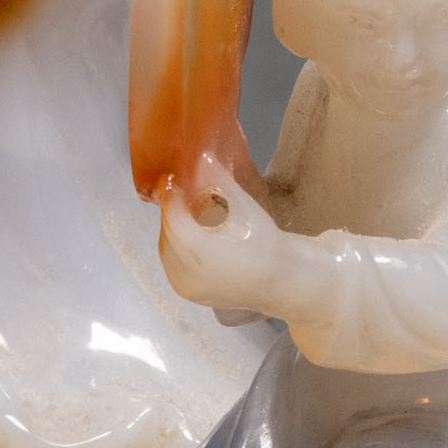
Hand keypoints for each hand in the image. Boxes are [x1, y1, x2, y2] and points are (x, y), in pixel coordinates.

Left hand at [158, 170, 306, 319]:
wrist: (280, 279)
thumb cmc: (265, 241)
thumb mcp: (244, 206)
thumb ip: (218, 181)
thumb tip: (200, 156)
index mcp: (203, 253)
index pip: (174, 218)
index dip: (170, 196)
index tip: (171, 178)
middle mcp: (189, 274)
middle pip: (168, 232)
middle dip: (172, 209)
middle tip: (180, 191)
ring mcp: (185, 286)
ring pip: (167, 247)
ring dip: (173, 226)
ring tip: (187, 211)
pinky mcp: (186, 292)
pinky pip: (172, 262)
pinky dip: (176, 245)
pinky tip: (191, 233)